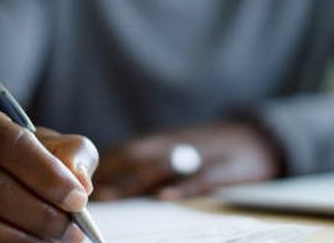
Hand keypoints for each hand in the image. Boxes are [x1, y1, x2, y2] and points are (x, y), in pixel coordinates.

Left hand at [93, 121, 281, 200]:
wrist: (261, 136)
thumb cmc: (214, 148)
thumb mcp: (181, 149)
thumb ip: (151, 161)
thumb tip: (112, 181)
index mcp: (165, 141)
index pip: (125, 150)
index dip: (99, 164)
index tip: (72, 178)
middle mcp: (178, 144)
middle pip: (136, 155)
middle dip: (106, 173)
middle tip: (80, 192)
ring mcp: (201, 154)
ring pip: (162, 165)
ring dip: (132, 181)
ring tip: (108, 197)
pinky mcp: (227, 167)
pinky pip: (203, 177)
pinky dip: (183, 187)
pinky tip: (165, 198)